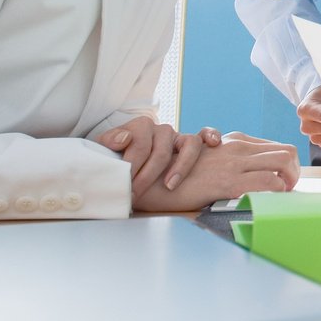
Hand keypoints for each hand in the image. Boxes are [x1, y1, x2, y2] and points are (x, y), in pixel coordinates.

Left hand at [96, 117, 218, 194]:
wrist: (122, 160)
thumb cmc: (116, 159)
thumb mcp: (106, 150)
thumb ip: (109, 142)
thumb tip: (123, 140)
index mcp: (140, 126)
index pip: (139, 143)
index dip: (132, 165)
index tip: (125, 184)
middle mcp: (160, 129)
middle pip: (161, 150)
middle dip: (147, 175)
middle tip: (137, 193)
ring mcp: (177, 136)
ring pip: (188, 144)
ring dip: (181, 166)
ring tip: (170, 185)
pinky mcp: (191, 144)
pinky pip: (205, 135)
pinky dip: (211, 135)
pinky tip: (213, 144)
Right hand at [132, 133, 300, 211]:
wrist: (153, 181)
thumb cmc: (180, 175)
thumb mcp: (209, 159)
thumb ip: (230, 159)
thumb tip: (254, 173)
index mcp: (235, 140)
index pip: (278, 146)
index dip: (288, 166)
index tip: (283, 182)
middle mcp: (238, 146)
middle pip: (288, 151)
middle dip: (295, 172)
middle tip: (287, 190)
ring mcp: (234, 163)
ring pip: (283, 162)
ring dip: (289, 181)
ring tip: (280, 195)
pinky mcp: (228, 182)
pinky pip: (267, 182)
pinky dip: (276, 192)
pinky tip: (267, 202)